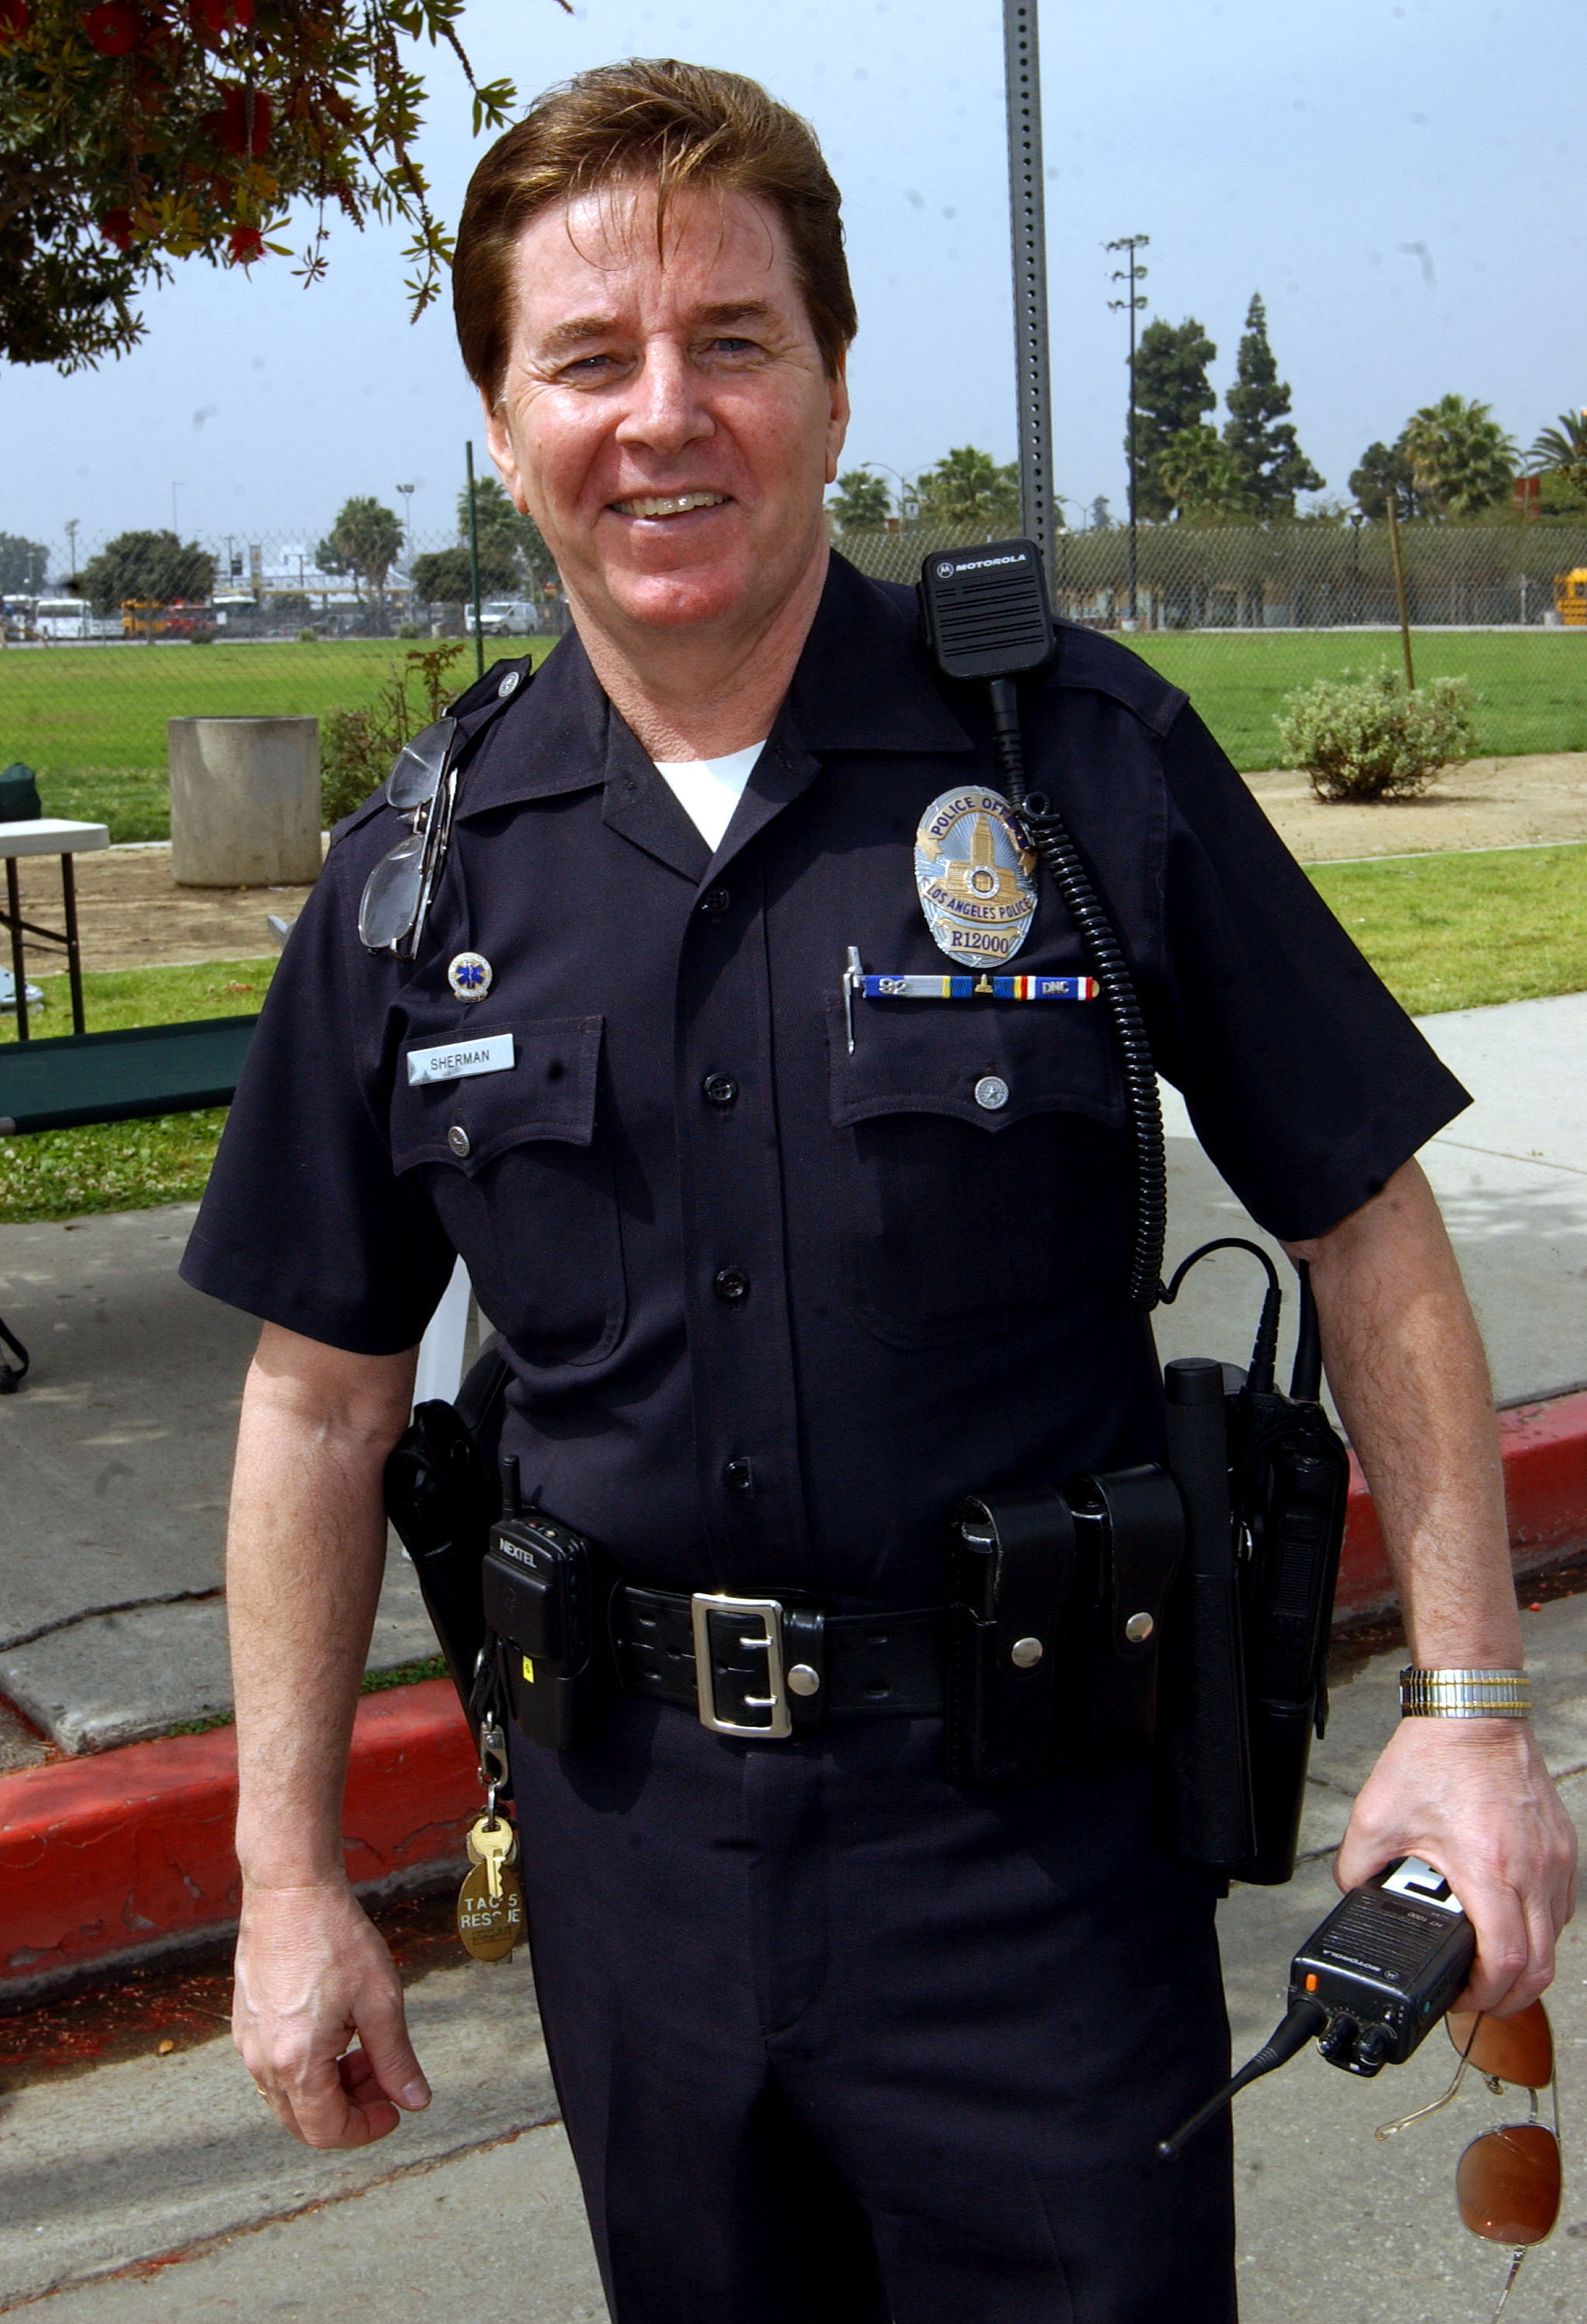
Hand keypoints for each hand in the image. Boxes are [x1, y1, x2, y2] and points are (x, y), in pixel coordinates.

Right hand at [232, 1876, 431, 2146]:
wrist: (290, 1890)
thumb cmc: (334, 1937)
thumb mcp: (380, 2000)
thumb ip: (396, 2059)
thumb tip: (415, 2101)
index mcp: (295, 2062)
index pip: (327, 2131)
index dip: (367, 2129)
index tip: (395, 2109)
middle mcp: (262, 2062)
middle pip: (305, 2122)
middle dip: (351, 2110)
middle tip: (384, 2078)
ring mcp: (248, 2044)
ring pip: (290, 2097)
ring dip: (331, 2089)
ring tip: (365, 2049)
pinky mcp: (247, 2024)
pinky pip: (276, 2069)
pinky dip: (309, 2068)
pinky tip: (337, 2032)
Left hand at [1335, 1717, 1577, 2016]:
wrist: (1472, 1711)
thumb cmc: (1433, 1756)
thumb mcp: (1374, 1816)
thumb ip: (1356, 1868)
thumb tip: (1353, 1898)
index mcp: (1487, 1867)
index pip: (1506, 1960)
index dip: (1484, 1995)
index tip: (1459, 1996)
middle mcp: (1531, 1870)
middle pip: (1540, 1967)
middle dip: (1508, 1997)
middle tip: (1475, 1997)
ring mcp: (1552, 1860)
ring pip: (1555, 1941)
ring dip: (1526, 1966)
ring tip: (1488, 1966)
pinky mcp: (1561, 1848)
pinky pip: (1560, 1909)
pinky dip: (1539, 1931)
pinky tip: (1509, 1924)